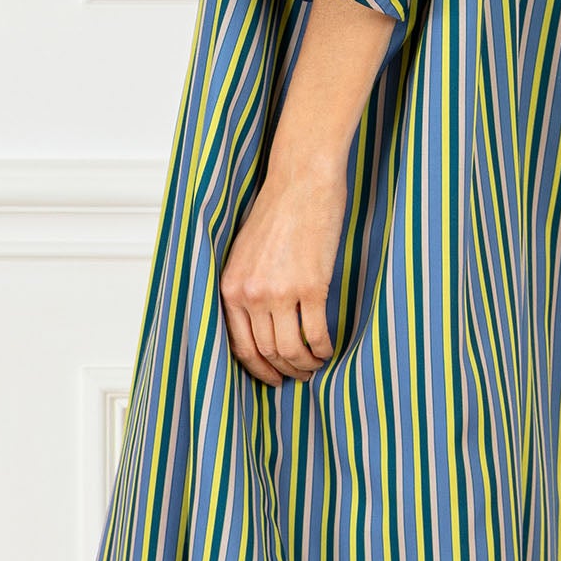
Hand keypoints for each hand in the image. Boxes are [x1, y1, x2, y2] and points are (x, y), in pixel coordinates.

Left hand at [219, 155, 346, 384]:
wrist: (301, 182)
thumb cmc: (277, 212)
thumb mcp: (245, 253)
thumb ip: (247, 288)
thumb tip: (260, 325)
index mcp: (230, 287)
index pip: (240, 345)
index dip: (258, 369)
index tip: (272, 378)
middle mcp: (250, 294)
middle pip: (267, 352)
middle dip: (284, 371)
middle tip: (300, 376)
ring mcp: (280, 292)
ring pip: (291, 349)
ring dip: (305, 364)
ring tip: (316, 365)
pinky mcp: (311, 286)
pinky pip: (316, 333)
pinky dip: (324, 348)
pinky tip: (329, 349)